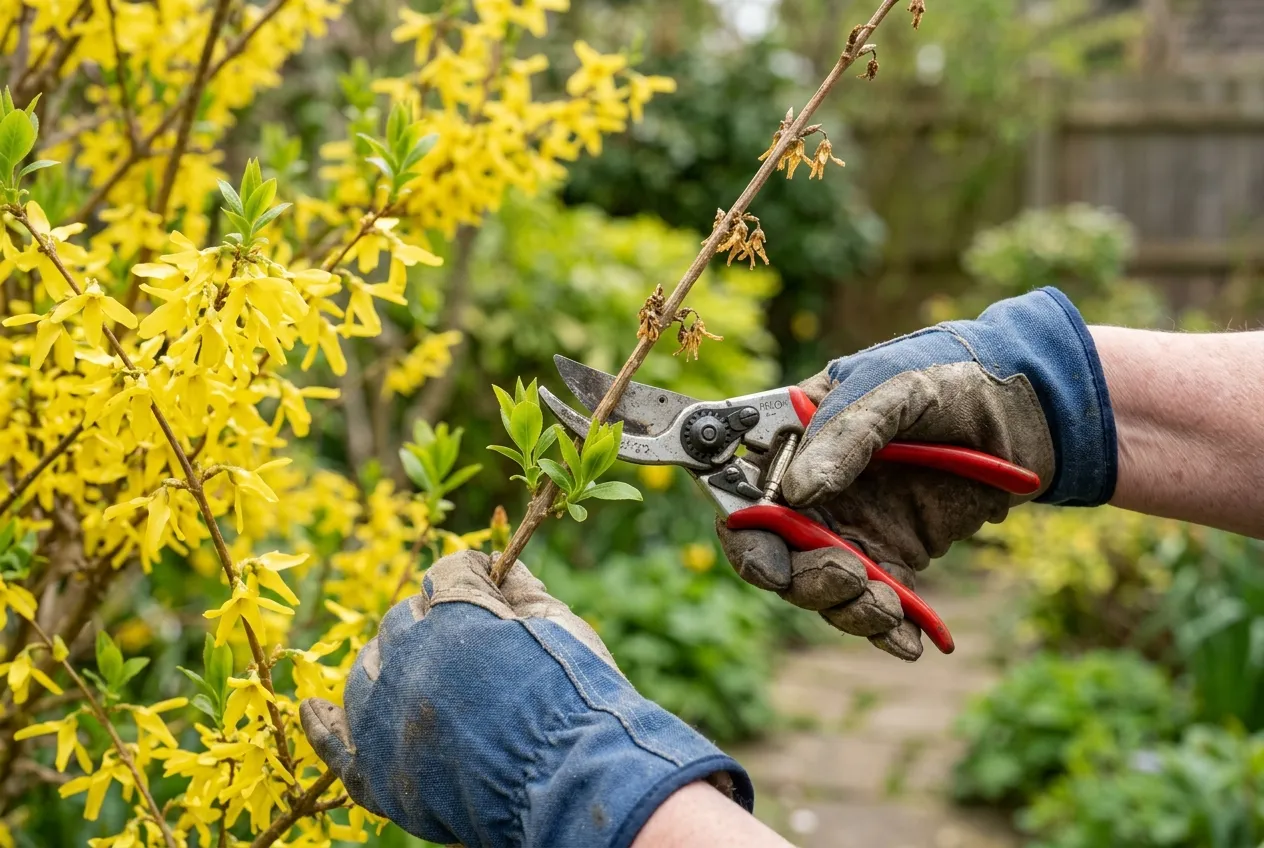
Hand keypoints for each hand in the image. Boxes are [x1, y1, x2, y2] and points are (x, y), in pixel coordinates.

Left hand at [300, 550, 751, 847]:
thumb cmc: (579, 699)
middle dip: (434, 624)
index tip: (491, 590)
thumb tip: (495, 563)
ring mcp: (388, 720)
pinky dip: (322, 727)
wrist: (579, 783)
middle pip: (401, 623)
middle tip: (475, 648)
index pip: (445, 576)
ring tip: (426, 678)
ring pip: (367, 672)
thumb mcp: (559, 625)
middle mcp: (410, 661)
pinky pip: (337, 748)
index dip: (472, 581)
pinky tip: (313, 709)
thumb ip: (520, 588)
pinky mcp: (383, 775)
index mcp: (453, 617)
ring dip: (390, 664)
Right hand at [718, 287, 1115, 659]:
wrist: (1026, 409)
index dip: (746, 534)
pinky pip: (877, 603)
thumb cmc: (947, 377)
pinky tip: (908, 642)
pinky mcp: (896, 556)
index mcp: (795, 442)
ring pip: (822, 587)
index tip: (770, 561)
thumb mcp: (895, 389)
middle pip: (777, 555)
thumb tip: (797, 492)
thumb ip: (846, 435)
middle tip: (846, 575)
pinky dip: (887, 630)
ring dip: (847, 608)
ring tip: (887, 606)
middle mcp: (813, 492)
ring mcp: (853, 527)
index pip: (745, 496)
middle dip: (801, 580)